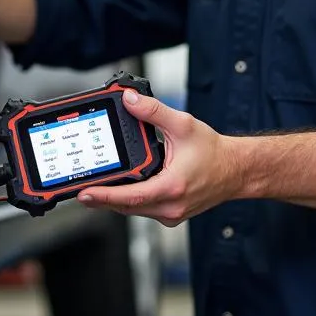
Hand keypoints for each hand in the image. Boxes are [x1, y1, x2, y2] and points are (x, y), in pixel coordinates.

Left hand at [77, 90, 240, 226]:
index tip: (85, 193)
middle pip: (126, 206)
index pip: (130, 197)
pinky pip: (143, 209)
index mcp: (172, 187)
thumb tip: (129, 101)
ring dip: (114, 200)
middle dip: (102, 198)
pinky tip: (119, 188)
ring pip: (133, 210)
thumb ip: (153, 111)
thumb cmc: (214, 152)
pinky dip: (129, 200)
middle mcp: (170, 206)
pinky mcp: (171, 214)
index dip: (105, 196)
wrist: (237, 170)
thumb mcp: (183, 124)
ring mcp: (171, 214)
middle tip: (79, 189)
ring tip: (94, 188)